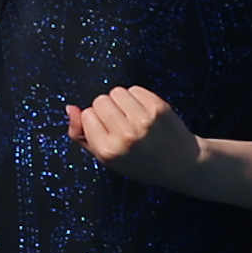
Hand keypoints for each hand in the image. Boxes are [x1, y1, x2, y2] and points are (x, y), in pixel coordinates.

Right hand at [66, 85, 202, 190]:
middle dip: (108, 109)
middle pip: (100, 101)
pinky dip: (137, 98)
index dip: (96, 121)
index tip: (109, 132)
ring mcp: (144, 121)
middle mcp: (126, 136)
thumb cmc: (140, 162)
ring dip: (122, 101)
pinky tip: (145, 113)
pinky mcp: (159, 108)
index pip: (87, 115)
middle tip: (122, 125)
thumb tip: (70, 108)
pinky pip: (134, 89)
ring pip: (116, 92)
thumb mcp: (107, 158)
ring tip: (133, 117)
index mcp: (109, 151)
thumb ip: (82, 135)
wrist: (181, 163)